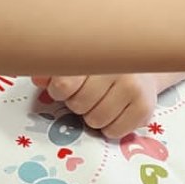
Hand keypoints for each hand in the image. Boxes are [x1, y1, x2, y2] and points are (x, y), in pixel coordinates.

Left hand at [32, 71, 163, 140]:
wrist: (142, 64)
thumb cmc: (101, 65)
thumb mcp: (75, 61)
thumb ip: (52, 69)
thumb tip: (38, 78)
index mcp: (93, 52)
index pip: (63, 85)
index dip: (60, 91)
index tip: (65, 87)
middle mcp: (116, 67)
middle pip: (78, 105)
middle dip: (78, 104)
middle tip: (88, 93)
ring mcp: (133, 86)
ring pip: (95, 120)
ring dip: (93, 116)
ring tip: (102, 101)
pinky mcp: (146, 106)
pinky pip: (114, 131)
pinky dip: (111, 127)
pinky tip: (116, 111)